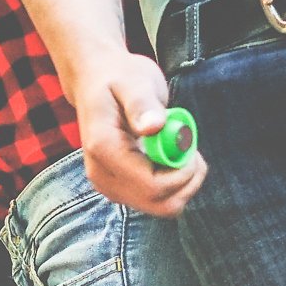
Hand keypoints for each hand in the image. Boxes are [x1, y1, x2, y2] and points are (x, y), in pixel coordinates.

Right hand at [68, 48, 207, 217]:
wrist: (95, 81)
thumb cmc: (118, 77)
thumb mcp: (134, 81)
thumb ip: (142, 104)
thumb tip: (154, 127)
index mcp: (103, 149)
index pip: (153, 187)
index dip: (183, 173)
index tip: (190, 144)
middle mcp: (102, 175)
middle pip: (160, 204)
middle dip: (187, 180)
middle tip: (189, 147)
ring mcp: (109, 185)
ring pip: (162, 207)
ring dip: (183, 182)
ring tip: (180, 149)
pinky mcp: (119, 188)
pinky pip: (158, 201)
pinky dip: (175, 183)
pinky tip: (170, 156)